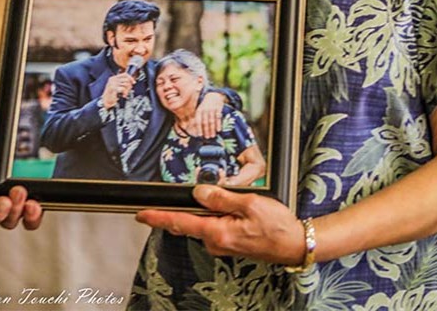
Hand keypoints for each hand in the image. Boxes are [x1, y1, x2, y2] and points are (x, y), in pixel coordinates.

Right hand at [0, 135, 42, 229]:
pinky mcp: (32, 208)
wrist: (34, 140)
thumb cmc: (5, 146)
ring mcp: (14, 207)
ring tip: (20, 193)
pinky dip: (31, 217)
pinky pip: (31, 221)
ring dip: (14, 212)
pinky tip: (34, 206)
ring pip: (9, 221)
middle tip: (5, 200)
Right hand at [101, 73, 134, 109]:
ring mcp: (112, 83)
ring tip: (125, 94)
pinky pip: (123, 88)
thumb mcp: (118, 86)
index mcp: (113, 78)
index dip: (130, 78)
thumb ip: (123, 83)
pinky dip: (125, 92)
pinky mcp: (113, 88)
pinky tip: (123, 95)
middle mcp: (113, 79)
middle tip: (128, 91)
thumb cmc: (112, 94)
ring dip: (127, 90)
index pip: (124, 74)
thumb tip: (132, 81)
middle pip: (126, 79)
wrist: (106, 101)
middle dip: (129, 86)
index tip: (134, 82)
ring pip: (126, 84)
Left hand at [135, 185, 306, 265]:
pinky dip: (211, 217)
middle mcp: (217, 242)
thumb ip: (222, 198)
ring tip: (209, 197)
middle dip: (175, 212)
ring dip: (200, 212)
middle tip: (162, 201)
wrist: (295, 244)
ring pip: (202, 224)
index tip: (141, 214)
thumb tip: (199, 192)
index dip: (159, 217)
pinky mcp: (230, 243)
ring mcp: (223, 245)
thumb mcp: (251, 204)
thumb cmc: (277, 226)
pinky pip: (213, 227)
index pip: (181, 223)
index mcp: (218, 233)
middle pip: (188, 224)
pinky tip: (222, 208)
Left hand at [195, 91, 225, 138]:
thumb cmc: (205, 106)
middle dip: (206, 131)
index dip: (198, 128)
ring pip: (211, 121)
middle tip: (207, 138)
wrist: (214, 95)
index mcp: (199, 111)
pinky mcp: (218, 108)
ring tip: (213, 136)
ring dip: (212, 129)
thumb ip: (198, 118)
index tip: (199, 135)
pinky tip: (219, 130)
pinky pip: (218, 118)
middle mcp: (205, 110)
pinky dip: (218, 124)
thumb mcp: (200, 109)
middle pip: (205, 122)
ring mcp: (212, 109)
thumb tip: (195, 130)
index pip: (198, 121)